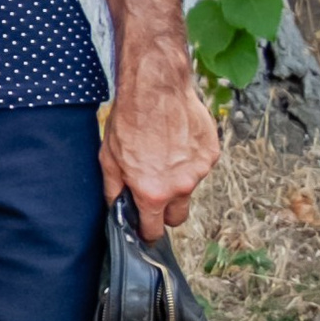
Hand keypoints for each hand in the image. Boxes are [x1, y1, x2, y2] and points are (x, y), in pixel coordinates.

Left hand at [102, 43, 222, 239]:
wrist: (156, 89)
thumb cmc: (129, 121)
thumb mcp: (108, 158)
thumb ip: (114, 190)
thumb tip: (116, 209)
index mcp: (152, 193)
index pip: (154, 230)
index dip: (147, 232)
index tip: (145, 229)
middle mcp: (180, 187)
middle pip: (177, 217)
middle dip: (166, 212)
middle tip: (154, 193)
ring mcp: (199, 171)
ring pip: (188, 188)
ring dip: (177, 179)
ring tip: (162, 153)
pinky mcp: (211, 154)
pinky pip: (199, 166)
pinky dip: (189, 160)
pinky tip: (176, 140)